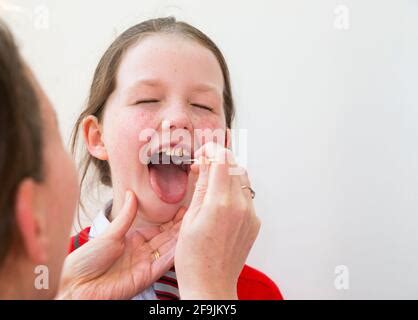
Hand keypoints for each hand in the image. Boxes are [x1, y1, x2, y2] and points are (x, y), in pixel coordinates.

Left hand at [57, 191, 184, 298]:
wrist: (77, 285)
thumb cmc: (86, 261)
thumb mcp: (109, 233)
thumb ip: (126, 217)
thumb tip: (131, 194)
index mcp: (132, 241)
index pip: (158, 229)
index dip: (171, 220)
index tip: (183, 208)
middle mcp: (141, 253)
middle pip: (166, 238)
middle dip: (180, 227)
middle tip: (195, 213)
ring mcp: (145, 265)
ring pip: (168, 249)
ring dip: (181, 238)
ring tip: (195, 224)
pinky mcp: (146, 277)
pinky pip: (164, 264)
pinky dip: (175, 254)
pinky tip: (185, 243)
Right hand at [175, 143, 260, 299]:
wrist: (211, 285)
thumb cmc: (194, 259)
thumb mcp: (189, 218)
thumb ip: (201, 186)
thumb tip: (205, 163)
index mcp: (220, 203)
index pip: (222, 159)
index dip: (211, 150)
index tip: (202, 153)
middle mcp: (241, 206)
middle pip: (235, 165)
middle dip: (219, 159)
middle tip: (202, 166)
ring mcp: (251, 215)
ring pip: (243, 179)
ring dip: (228, 173)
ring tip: (209, 182)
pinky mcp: (255, 223)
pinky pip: (246, 196)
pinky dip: (233, 190)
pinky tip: (219, 201)